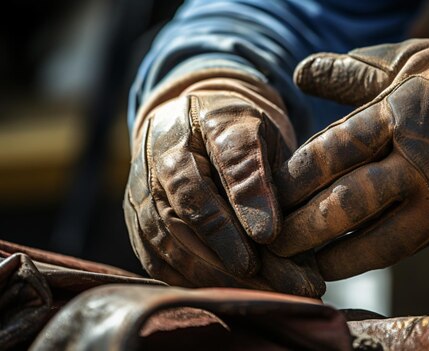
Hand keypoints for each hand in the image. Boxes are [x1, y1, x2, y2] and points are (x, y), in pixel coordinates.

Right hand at [124, 69, 323, 296]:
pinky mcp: (136, 219)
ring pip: (172, 239)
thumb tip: (268, 235)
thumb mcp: (263, 136)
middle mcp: (164, 152)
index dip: (247, 195)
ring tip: (262, 294)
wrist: (192, 124)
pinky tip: (228, 294)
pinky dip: (191, 281)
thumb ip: (265, 176)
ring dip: (216, 275)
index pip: (228, 155)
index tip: (269, 235)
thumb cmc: (238, 135)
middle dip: (232, 249)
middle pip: (191, 207)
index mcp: (207, 120)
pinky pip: (157, 259)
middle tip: (275, 282)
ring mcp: (142, 188)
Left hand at [270, 39, 428, 279]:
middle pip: (346, 199)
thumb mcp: (409, 64)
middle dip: (302, 224)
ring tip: (301, 265)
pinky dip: (368, 259)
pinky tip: (341, 267)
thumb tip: (301, 72)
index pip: (333, 149)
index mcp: (396, 114)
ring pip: (374, 236)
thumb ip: (352, 73)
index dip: (294, 176)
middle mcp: (413, 160)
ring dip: (332, 254)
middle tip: (269, 241)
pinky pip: (404, 248)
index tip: (266, 193)